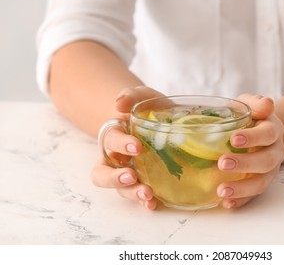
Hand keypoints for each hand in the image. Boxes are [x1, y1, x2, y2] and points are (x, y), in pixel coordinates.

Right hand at [91, 86, 163, 209]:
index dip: (120, 145)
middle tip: (131, 176)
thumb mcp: (143, 96)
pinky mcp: (144, 182)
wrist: (164, 120)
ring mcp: (128, 172)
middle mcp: (116, 158)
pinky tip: (153, 204)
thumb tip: (118, 104)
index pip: (110, 140)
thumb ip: (131, 96)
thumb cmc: (150, 109)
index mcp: (115, 135)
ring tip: (147, 194)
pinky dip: (144, 202)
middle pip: (103, 173)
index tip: (137, 147)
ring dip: (131, 193)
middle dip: (114, 178)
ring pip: (120, 189)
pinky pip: (139, 196)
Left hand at [217, 94, 283, 208]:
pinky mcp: (260, 183)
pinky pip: (254, 196)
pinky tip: (227, 204)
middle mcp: (275, 151)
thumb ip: (256, 103)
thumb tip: (266, 104)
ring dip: (242, 188)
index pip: (268, 133)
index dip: (253, 137)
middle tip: (222, 163)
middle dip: (245, 164)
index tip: (234, 139)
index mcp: (273, 130)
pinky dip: (241, 201)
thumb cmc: (250, 116)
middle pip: (266, 161)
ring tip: (221, 191)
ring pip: (262, 182)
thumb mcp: (250, 103)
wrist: (259, 131)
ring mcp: (269, 170)